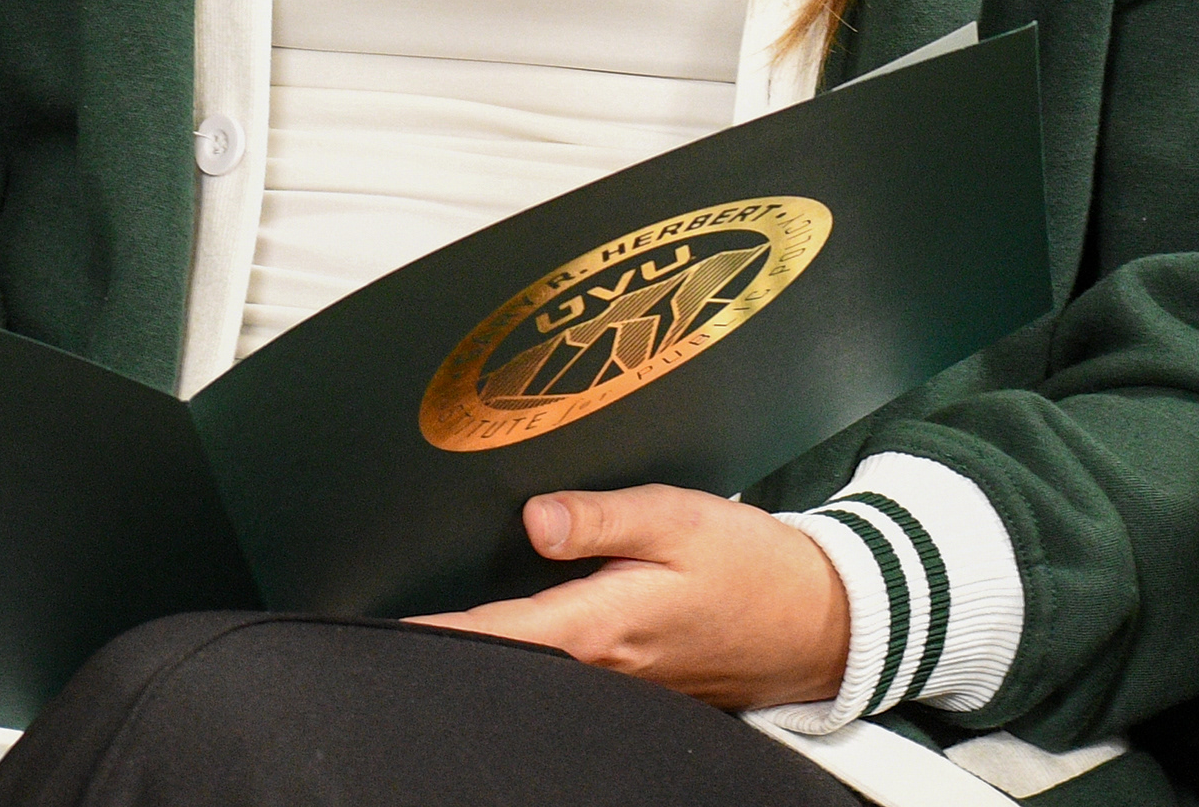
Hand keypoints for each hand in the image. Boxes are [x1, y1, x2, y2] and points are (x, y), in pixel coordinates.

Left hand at [409, 484, 847, 708]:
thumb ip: (603, 517)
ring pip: (530, 666)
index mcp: (600, 625)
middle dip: (446, 640)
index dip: (430, 634)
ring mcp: (617, 681)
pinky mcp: (635, 681)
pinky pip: (565, 667)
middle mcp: (600, 666)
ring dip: (486, 643)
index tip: (376, 628)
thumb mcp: (680, 519)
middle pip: (501, 660)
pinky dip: (529, 647)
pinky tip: (510, 624)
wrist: (822, 620)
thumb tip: (535, 519)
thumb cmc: (753, 568)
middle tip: (384, 616)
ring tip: (431, 616)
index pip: (492, 637)